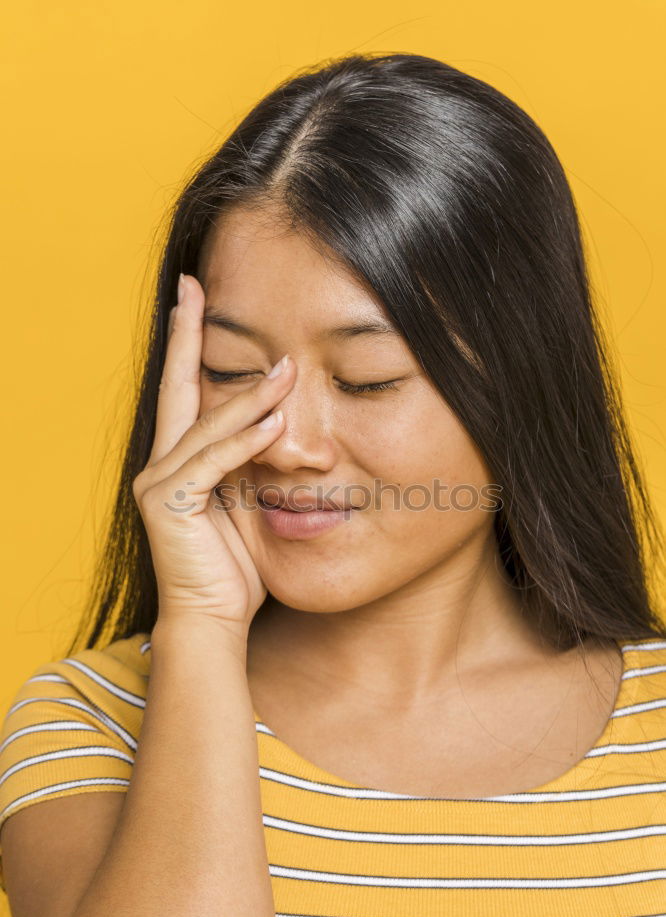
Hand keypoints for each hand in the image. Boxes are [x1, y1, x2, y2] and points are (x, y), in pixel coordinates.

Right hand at [132, 273, 294, 633]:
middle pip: (177, 388)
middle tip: (193, 285)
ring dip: (250, 398)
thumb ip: (254, 462)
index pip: (187, 391)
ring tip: (288, 372)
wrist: (214, 619)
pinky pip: (212, 464)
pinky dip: (245, 444)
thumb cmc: (236, 565)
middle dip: (186, 334)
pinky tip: (277, 425)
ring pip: (206, 426)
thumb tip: (284, 426)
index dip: (189, 344)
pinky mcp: (169, 506)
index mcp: (180, 460)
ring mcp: (158, 483)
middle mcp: (160, 464)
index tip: (195, 298)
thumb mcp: (249, 501)